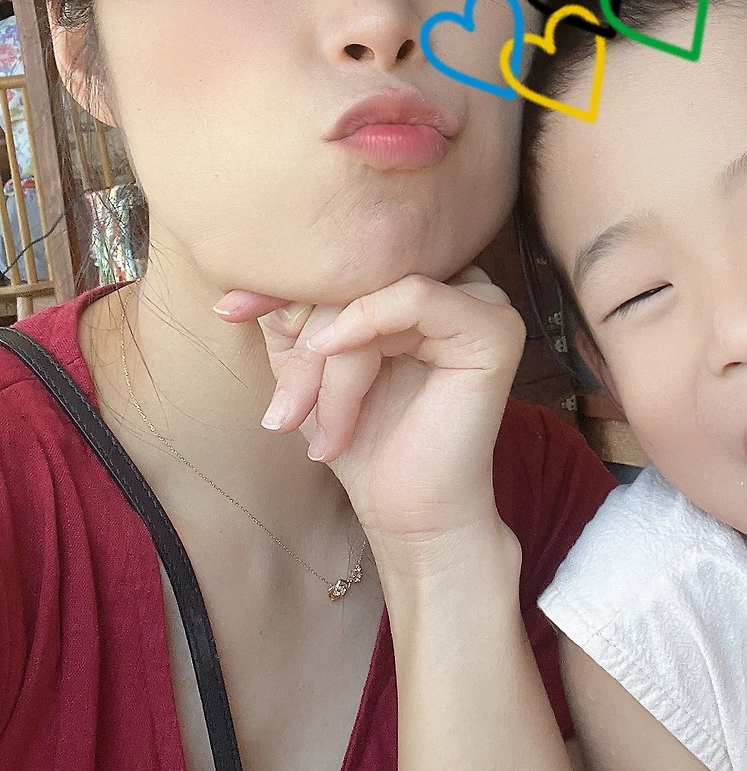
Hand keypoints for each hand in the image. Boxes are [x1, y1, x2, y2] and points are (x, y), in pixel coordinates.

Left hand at [215, 271, 526, 567]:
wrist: (408, 514)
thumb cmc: (362, 442)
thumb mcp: (308, 365)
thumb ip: (288, 312)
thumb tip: (241, 278)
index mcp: (417, 284)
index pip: (345, 256)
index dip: (284, 283)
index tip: (227, 309)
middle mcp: (457, 284)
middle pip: (359, 274)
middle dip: (306, 340)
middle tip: (282, 412)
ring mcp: (483, 302)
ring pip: (377, 291)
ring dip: (331, 361)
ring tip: (321, 428)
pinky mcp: (496, 329)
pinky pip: (416, 298)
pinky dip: (364, 327)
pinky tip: (337, 364)